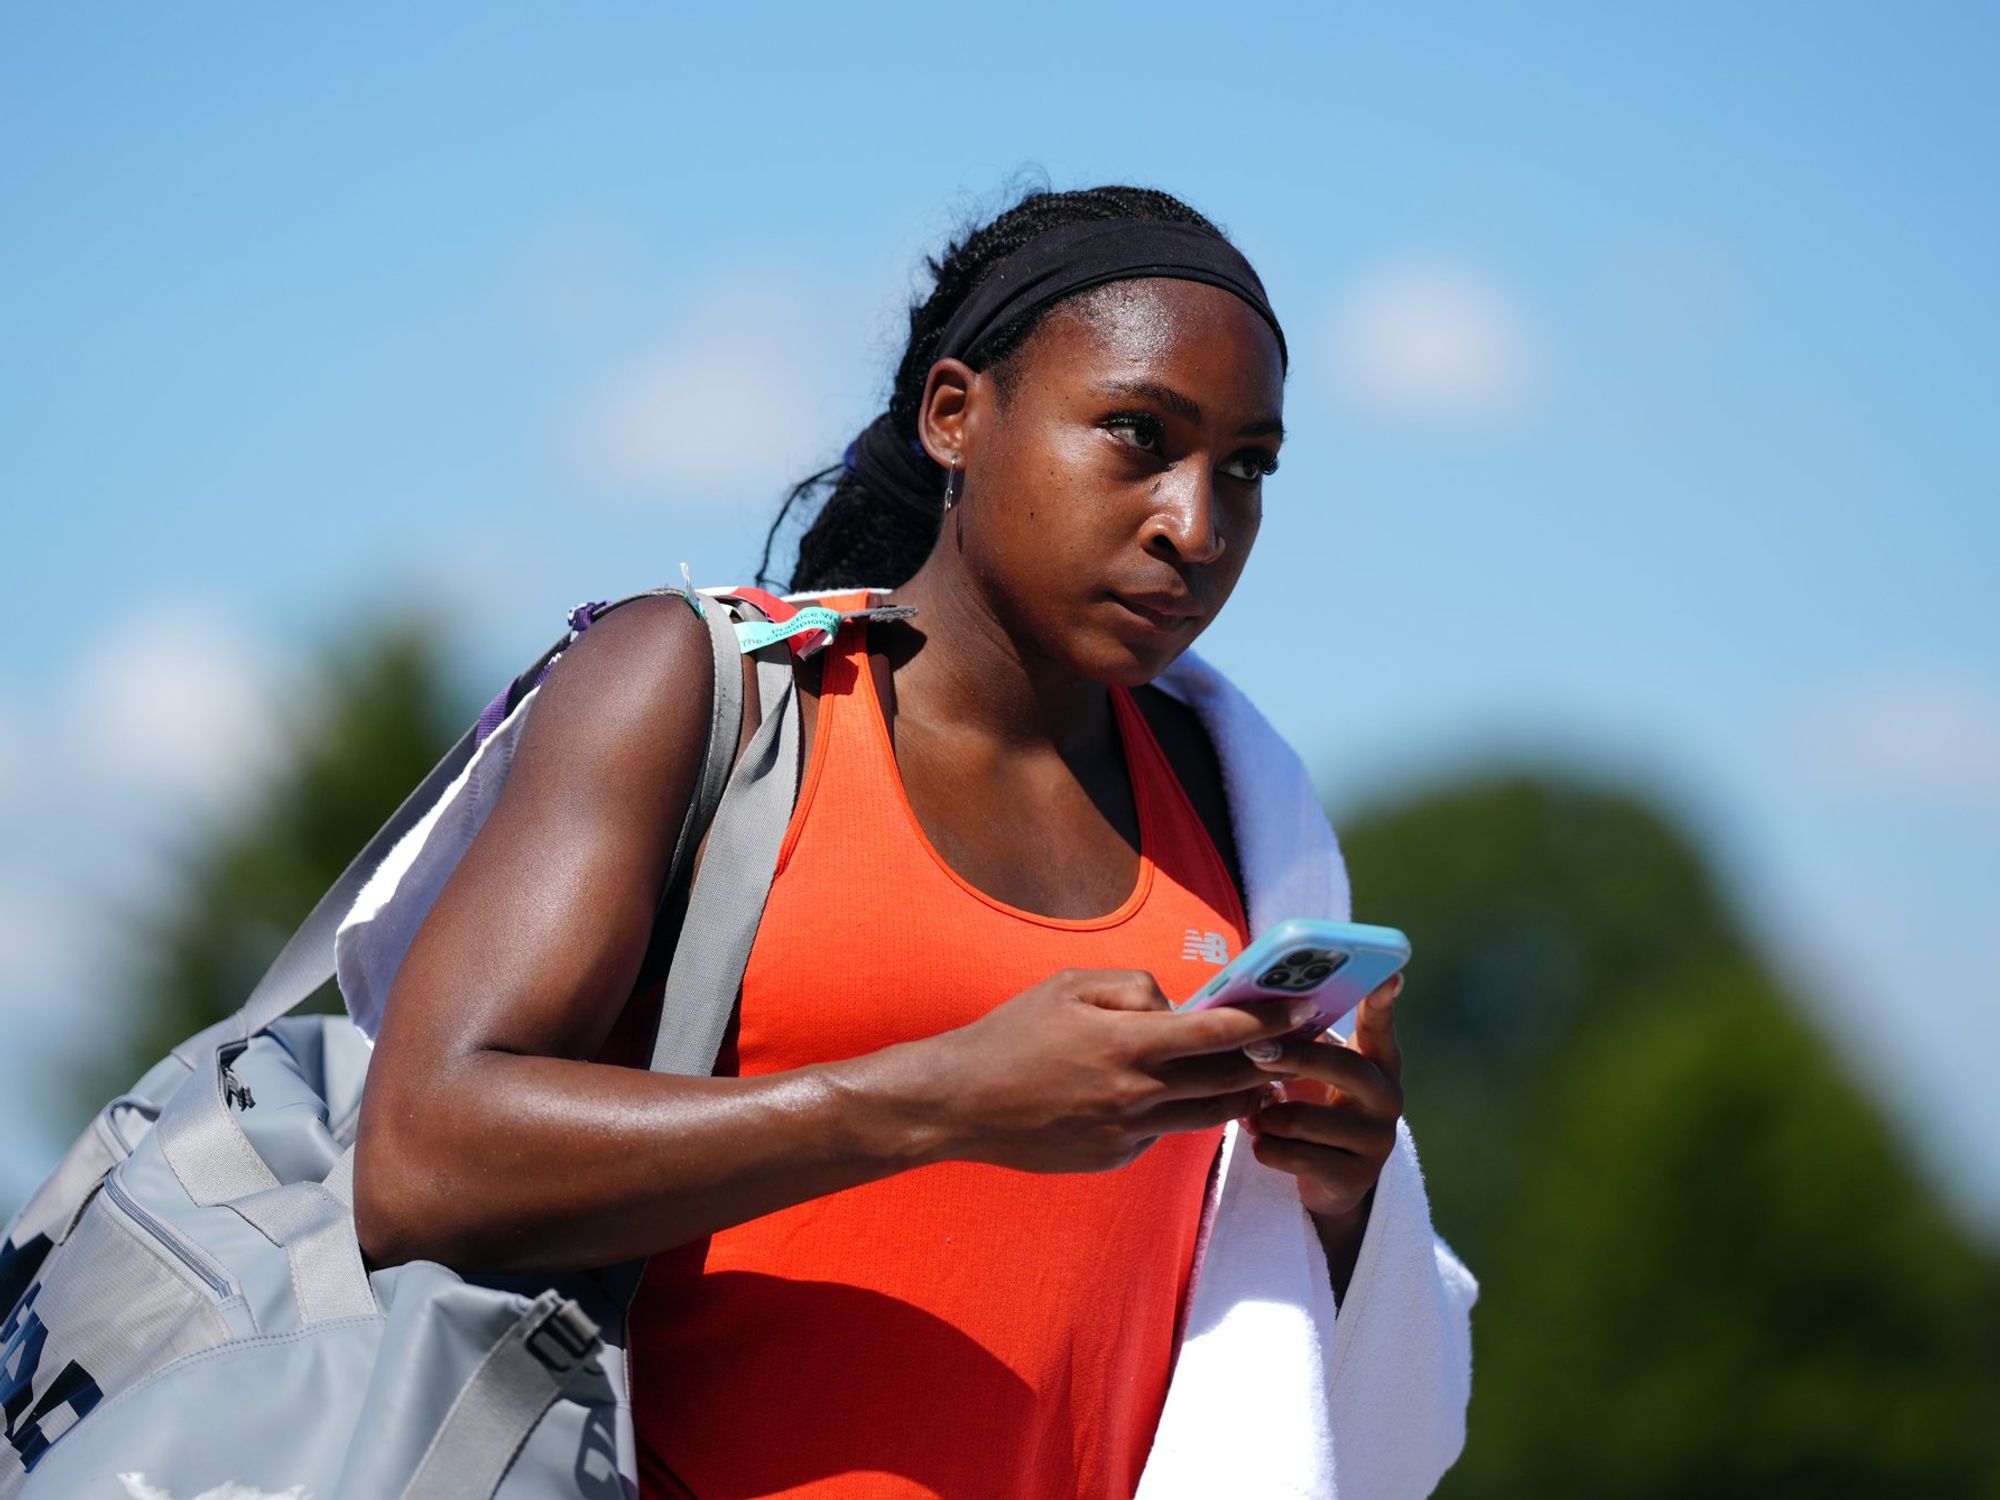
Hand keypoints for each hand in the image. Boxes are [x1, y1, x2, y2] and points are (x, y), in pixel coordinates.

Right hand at [923, 968, 1321, 1174]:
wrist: (961, 1103)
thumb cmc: (1012, 1033)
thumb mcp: (1071, 985)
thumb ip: (1136, 988)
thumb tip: (1178, 1006)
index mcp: (1129, 1044)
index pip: (1221, 1032)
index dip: (1269, 1021)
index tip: (1302, 1009)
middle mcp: (1137, 1095)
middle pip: (1229, 1082)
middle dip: (1270, 1062)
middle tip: (1298, 1045)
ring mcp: (1128, 1134)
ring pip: (1208, 1117)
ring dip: (1240, 1096)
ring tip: (1260, 1078)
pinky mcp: (1116, 1158)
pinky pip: (1163, 1132)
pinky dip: (1176, 1112)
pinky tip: (1171, 1096)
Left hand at [1241, 972, 1405, 1222]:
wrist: (1331, 1179)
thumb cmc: (1315, 1105)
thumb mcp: (1315, 1072)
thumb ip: (1300, 1041)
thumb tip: (1252, 1005)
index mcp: (1378, 1063)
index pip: (1381, 1027)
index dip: (1382, 1002)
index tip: (1390, 975)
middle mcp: (1387, 1098)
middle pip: (1342, 1067)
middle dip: (1292, 1056)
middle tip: (1253, 1049)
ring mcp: (1377, 1141)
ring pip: (1301, 1119)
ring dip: (1266, 1117)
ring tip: (1257, 1116)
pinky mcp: (1356, 1178)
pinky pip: (1292, 1155)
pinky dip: (1265, 1147)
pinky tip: (1264, 1144)